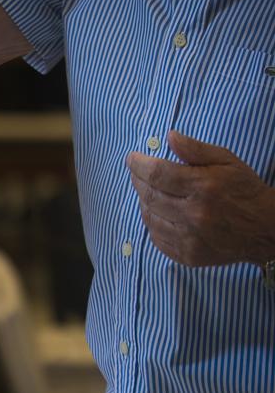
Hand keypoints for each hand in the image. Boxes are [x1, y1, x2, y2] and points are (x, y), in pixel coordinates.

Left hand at [126, 130, 274, 266]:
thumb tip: (169, 136)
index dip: (139, 165)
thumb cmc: (244, 190)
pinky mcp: (188, 255)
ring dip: (144, 202)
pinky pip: (156, 238)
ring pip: (149, 217)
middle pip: (150, 196)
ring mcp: (190, 238)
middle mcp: (195, 214)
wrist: (264, 229)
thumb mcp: (227, 162)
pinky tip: (158, 212)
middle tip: (137, 173)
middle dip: (138, 181)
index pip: (158, 174)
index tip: (132, 158)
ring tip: (149, 191)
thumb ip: (196, 150)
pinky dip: (152, 222)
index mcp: (205, 187)